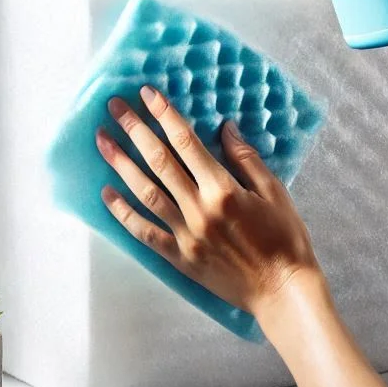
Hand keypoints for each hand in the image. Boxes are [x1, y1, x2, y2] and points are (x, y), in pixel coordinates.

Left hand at [96, 87, 323, 320]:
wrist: (284, 293)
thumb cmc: (286, 240)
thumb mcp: (274, 192)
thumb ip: (246, 158)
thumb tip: (225, 127)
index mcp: (224, 189)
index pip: (186, 142)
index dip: (165, 115)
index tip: (147, 93)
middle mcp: (200, 209)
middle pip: (159, 161)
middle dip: (134, 129)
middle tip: (114, 106)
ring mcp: (186, 235)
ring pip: (145, 192)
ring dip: (121, 164)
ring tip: (101, 140)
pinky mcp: (180, 258)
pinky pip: (144, 233)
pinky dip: (123, 213)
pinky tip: (106, 194)